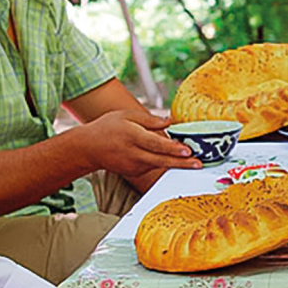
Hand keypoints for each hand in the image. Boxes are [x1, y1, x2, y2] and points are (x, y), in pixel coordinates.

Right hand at [70, 109, 201, 180]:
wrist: (89, 148)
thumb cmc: (109, 127)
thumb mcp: (127, 116)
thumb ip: (149, 120)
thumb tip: (170, 122)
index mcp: (132, 136)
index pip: (155, 144)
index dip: (172, 148)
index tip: (187, 150)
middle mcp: (133, 153)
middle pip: (160, 159)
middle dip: (181, 163)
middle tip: (198, 163)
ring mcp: (134, 165)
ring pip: (159, 165)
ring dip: (176, 164)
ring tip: (194, 163)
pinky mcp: (135, 172)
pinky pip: (153, 167)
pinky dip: (165, 163)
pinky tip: (177, 159)